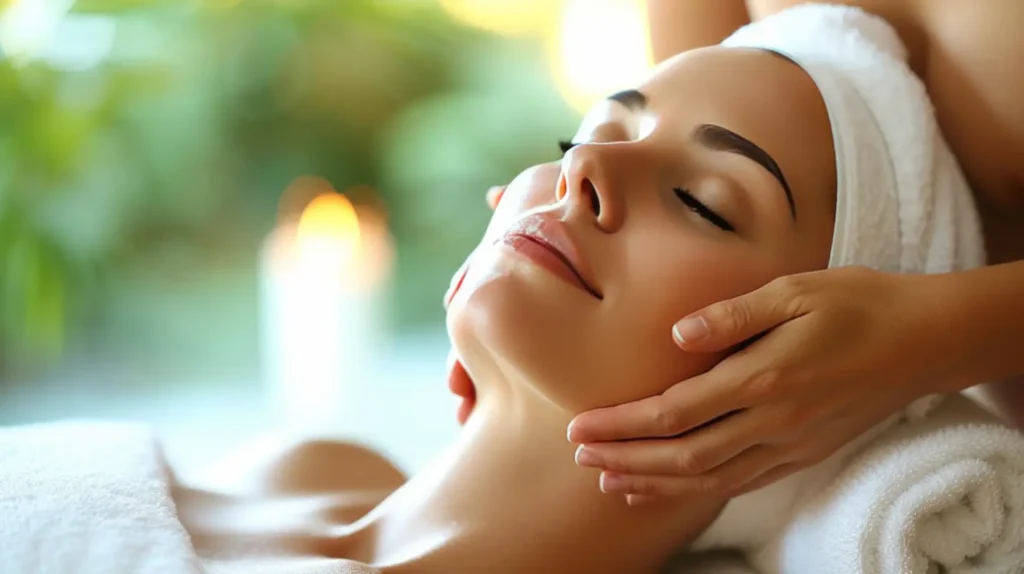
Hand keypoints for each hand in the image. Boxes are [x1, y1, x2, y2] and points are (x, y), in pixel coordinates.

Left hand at [566, 266, 965, 501]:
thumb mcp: (795, 290)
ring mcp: (790, 444)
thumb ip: (732, 315)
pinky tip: (666, 488)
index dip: (623, 424)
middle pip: (683, 456)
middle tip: (579, 455)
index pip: (676, 412)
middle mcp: (774, 421)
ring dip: (653, 483)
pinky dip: (695, 491)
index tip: (580, 426)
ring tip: (608, 480)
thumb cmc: (856, 303)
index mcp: (766, 376)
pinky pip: (739, 483)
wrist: (924, 341)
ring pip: (708, 479)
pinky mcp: (802, 454)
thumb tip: (676, 334)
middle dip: (626, 458)